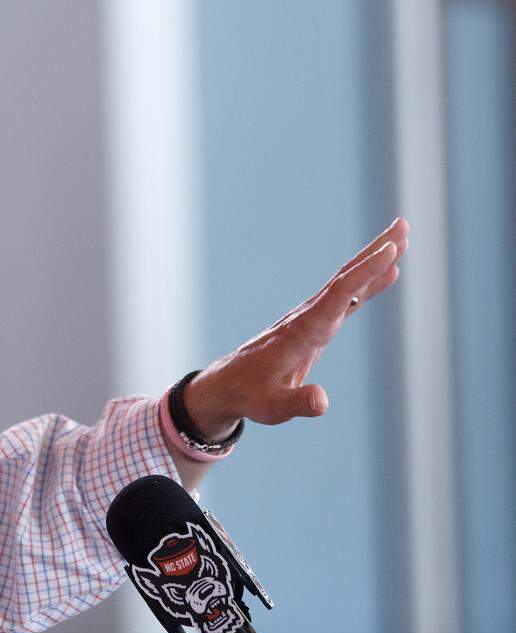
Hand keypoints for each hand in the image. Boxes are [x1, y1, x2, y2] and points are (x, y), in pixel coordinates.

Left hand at [183, 218, 409, 438]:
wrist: (228, 385)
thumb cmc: (250, 395)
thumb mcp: (272, 407)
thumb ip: (297, 404)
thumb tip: (323, 402)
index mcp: (302, 332)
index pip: (338, 296)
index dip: (365, 275)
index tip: (391, 253)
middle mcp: (308, 317)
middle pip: (345, 278)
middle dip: (375, 253)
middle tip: (403, 225)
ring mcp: (311, 318)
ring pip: (347, 283)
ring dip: (374, 260)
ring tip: (402, 237)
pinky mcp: (315, 325)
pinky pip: (346, 298)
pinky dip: (368, 283)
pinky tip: (388, 272)